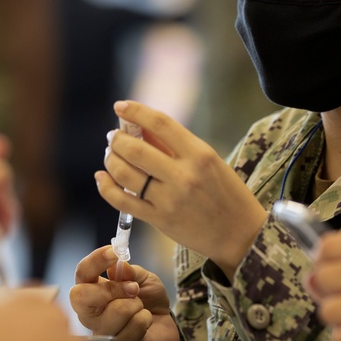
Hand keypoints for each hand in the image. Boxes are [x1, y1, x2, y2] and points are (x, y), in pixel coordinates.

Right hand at [69, 245, 178, 340]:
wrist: (166, 324)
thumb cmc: (148, 300)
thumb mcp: (143, 278)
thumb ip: (130, 271)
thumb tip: (118, 266)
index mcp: (92, 290)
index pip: (82, 273)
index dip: (95, 261)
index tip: (114, 252)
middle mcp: (90, 312)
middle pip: (80, 297)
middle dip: (110, 288)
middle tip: (133, 287)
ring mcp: (102, 331)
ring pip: (115, 312)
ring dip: (136, 304)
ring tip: (140, 307)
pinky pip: (133, 326)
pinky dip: (145, 319)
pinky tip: (145, 322)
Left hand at [97, 100, 266, 274]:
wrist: (239, 233)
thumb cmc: (225, 192)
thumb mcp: (208, 161)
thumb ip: (175, 145)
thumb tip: (139, 127)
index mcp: (200, 154)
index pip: (161, 123)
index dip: (136, 111)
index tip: (120, 106)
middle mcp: (184, 175)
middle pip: (136, 149)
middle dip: (117, 139)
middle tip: (113, 137)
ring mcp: (169, 199)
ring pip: (125, 174)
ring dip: (111, 160)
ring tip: (111, 155)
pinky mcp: (159, 220)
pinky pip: (122, 201)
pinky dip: (106, 187)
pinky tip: (101, 177)